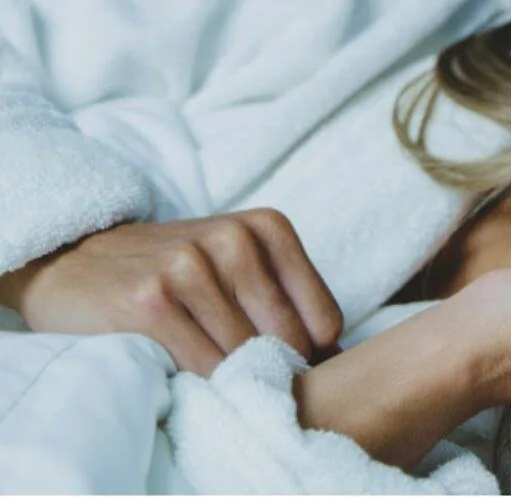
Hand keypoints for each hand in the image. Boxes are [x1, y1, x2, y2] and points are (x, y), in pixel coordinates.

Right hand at [0, 209, 342, 374]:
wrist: (72, 261)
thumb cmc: (170, 273)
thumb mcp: (236, 264)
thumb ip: (285, 299)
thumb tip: (339, 358)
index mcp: (268, 227)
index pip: (325, 321)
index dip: (307, 355)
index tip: (278, 360)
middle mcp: (234, 239)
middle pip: (290, 341)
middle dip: (271, 368)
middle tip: (240, 368)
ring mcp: (191, 266)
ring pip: (247, 356)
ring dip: (232, 376)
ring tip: (206, 361)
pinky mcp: (151, 300)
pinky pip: (204, 367)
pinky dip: (200, 382)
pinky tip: (181, 365)